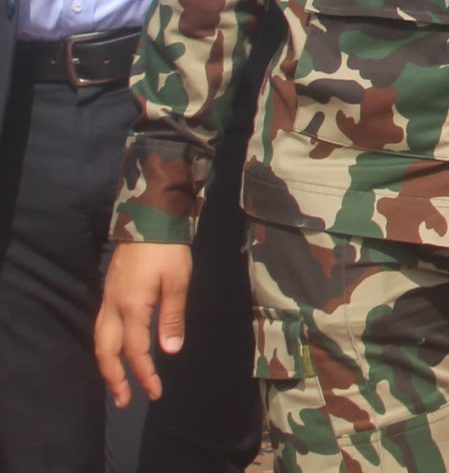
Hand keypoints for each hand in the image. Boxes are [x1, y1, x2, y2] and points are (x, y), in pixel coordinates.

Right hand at [95, 242, 191, 406]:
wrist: (148, 218)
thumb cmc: (168, 250)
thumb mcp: (178, 281)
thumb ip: (172, 317)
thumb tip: (169, 351)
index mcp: (131, 307)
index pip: (135, 350)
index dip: (144, 373)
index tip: (155, 392)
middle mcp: (112, 307)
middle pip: (106, 351)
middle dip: (114, 378)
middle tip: (126, 400)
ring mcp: (107, 299)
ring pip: (99, 341)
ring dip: (107, 365)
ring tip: (118, 384)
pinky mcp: (108, 292)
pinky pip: (101, 328)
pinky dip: (106, 347)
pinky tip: (115, 352)